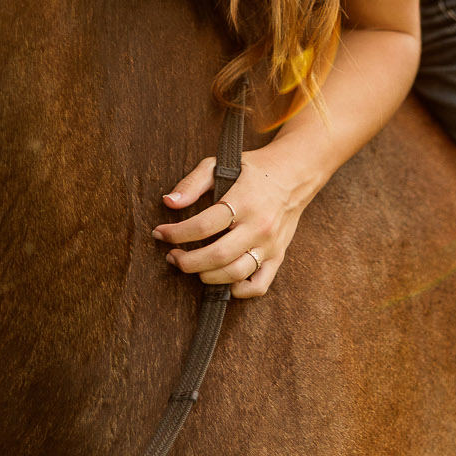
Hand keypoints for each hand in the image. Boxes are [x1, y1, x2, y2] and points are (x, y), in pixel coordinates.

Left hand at [151, 155, 305, 299]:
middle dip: (187, 261)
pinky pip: (258, 286)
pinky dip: (237, 291)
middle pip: (217, 255)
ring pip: (235, 274)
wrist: (295, 174)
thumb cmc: (253, 169)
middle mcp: (259, 226)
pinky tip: (221, 279)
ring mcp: (270, 245)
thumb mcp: (221, 164)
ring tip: (190, 266)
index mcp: (244, 201)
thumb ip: (193, 183)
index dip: (176, 233)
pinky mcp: (278, 257)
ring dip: (205, 276)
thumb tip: (168, 203)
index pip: (203, 225)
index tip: (159, 233)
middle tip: (171, 256)